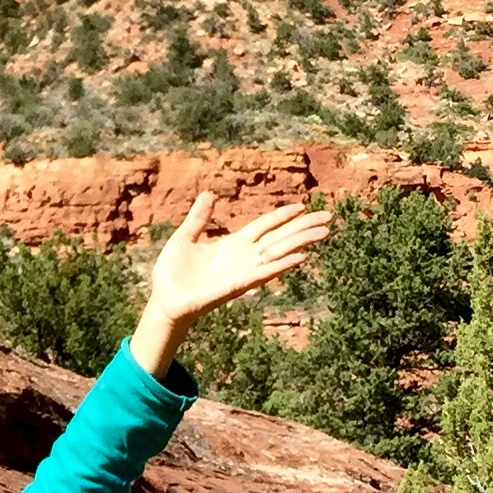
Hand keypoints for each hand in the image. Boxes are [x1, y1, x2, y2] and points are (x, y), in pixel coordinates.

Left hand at [131, 190, 330, 381]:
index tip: (302, 206)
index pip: (265, 226)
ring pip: (278, 253)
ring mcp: (243, 271)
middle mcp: (243, 257)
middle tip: (328, 217)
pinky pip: (263, 273)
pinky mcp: (237, 286)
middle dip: (303, 228)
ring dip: (301, 243)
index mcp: (233, 244)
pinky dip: (281, 265)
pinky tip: (300, 258)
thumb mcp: (185, 237)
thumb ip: (198, 218)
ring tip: (324, 233)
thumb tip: (209, 194)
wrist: (164, 299)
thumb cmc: (173, 272)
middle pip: (280, 238)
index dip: (283, 216)